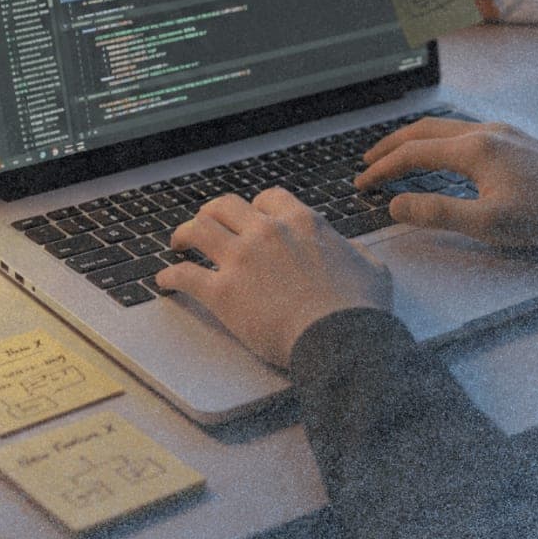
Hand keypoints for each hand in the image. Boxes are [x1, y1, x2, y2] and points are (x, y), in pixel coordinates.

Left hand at [154, 189, 391, 367]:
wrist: (341, 340)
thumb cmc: (360, 309)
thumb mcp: (372, 268)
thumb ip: (354, 252)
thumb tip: (351, 250)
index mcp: (301, 222)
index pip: (268, 198)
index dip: (256, 206)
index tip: (250, 217)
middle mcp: (266, 232)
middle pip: (224, 206)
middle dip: (211, 213)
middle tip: (205, 223)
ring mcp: (241, 260)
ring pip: (198, 229)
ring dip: (184, 234)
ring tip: (178, 243)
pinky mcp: (222, 292)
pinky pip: (186, 275)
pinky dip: (171, 276)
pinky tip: (164, 280)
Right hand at [354, 117, 537, 248]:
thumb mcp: (489, 224)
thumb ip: (437, 213)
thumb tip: (396, 204)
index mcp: (473, 149)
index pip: (412, 154)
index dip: (382, 169)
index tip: (362, 183)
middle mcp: (484, 131)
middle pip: (422, 130)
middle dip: (390, 145)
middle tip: (367, 161)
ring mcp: (501, 131)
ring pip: (443, 126)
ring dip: (413, 139)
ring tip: (395, 154)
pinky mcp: (515, 138)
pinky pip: (462, 130)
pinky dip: (437, 139)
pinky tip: (441, 153)